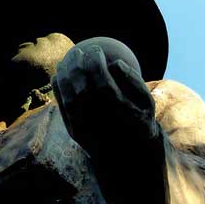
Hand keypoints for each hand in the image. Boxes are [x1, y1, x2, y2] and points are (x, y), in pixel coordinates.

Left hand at [52, 43, 156, 159]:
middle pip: (83, 89)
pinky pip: (62, 109)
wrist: (129, 154)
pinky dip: (57, 91)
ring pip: (69, 98)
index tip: (96, 49)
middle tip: (77, 51)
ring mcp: (86, 129)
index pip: (103, 83)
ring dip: (64, 77)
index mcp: (120, 114)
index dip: (97, 64)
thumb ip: (134, 81)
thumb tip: (116, 62)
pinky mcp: (74, 133)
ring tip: (65, 61)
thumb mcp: (148, 102)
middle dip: (78, 67)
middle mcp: (101, 123)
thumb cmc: (140, 121)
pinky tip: (56, 77)